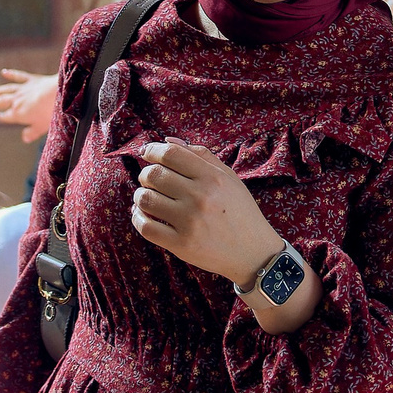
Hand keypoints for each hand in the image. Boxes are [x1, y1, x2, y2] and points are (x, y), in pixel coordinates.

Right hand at [0, 69, 59, 142]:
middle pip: (3, 101)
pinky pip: (18, 76)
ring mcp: (23, 89)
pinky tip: (4, 72)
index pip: (8, 116)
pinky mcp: (31, 80)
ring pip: (7, 89)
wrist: (56, 94)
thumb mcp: (41, 127)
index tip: (0, 117)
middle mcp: (17, 101)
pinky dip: (11, 74)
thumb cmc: (49, 113)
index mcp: (18, 114)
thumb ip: (32, 133)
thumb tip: (25, 139)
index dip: (4, 117)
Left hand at [131, 140, 281, 286]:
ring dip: (140, 196)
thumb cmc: (241, 212)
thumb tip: (167, 140)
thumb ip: (201, 155)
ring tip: (147, 198)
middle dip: (145, 174)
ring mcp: (190, 222)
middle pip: (154, 174)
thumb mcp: (229, 178)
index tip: (148, 153)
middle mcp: (201, 197)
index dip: (153, 150)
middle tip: (150, 180)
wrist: (254, 252)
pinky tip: (144, 215)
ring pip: (145, 199)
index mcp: (212, 177)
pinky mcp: (181, 244)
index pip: (171, 154)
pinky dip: (138, 218)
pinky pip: (145, 227)